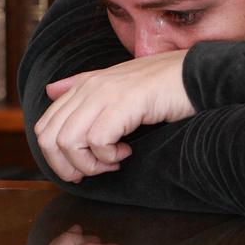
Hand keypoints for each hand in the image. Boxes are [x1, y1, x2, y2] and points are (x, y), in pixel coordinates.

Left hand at [34, 51, 194, 181]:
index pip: (45, 126)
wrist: (198, 74)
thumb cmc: (164, 83)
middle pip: (49, 138)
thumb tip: (50, 90)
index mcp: (85, 83)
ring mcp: (105, 93)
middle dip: (68, 166)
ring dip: (89, 163)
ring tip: (114, 162)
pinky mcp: (123, 103)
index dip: (58, 157)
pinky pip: (97, 141)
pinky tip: (127, 152)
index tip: (87, 165)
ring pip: (68, 142)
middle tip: (98, 170)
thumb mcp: (120, 82)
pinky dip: (109, 156)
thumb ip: (84, 84)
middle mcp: (90, 86)